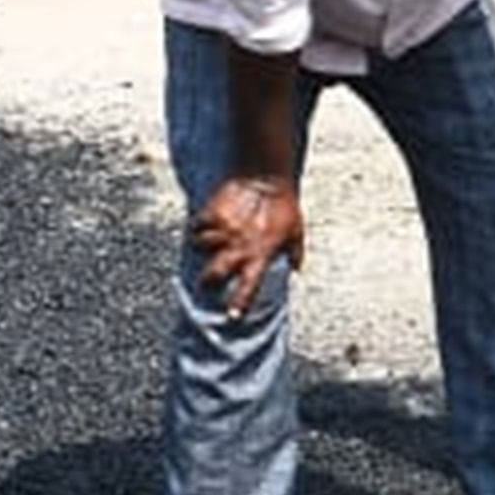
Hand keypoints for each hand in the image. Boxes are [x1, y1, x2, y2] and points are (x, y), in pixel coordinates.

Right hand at [190, 175, 303, 316]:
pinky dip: (198, 225)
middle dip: (207, 281)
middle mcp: (238, 246)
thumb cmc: (284, 205)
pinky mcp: (211, 213)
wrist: (265, 177)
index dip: (239, 303)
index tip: (231, 317)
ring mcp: (223, 231)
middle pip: (213, 274)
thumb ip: (295, 251)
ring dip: (204, 246)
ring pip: (202, 247)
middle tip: (205, 282)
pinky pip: (197, 224)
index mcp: (259, 254)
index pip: (248, 287)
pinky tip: (203, 223)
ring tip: (208, 242)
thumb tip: (296, 267)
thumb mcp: (296, 230)